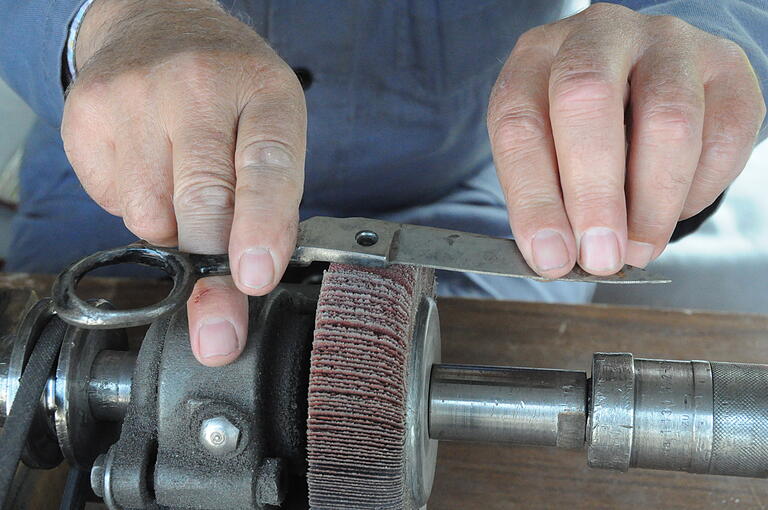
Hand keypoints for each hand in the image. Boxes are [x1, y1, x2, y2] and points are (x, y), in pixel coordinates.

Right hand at [62, 0, 305, 365]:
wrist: (157, 26)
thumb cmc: (229, 90)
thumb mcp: (273, 125)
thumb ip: (274, 198)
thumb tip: (251, 277)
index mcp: (263, 91)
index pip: (265, 164)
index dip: (261, 226)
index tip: (253, 278)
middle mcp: (196, 87)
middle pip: (202, 198)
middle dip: (210, 276)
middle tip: (219, 328)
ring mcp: (134, 97)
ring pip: (151, 215)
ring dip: (173, 232)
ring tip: (184, 192)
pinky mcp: (86, 115)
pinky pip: (112, 204)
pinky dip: (138, 211)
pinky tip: (150, 172)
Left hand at [488, 3, 764, 276]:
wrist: (646, 82)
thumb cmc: (580, 129)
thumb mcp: (546, 154)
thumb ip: (547, 199)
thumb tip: (558, 258)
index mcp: (535, 59)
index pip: (520, 123)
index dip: (533, 198)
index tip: (551, 257)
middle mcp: (598, 34)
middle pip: (587, 98)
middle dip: (594, 193)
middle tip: (601, 256)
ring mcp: (666, 42)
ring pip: (668, 118)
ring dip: (653, 202)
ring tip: (640, 249)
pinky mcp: (724, 64)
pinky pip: (722, 132)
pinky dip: (699, 188)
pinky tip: (674, 210)